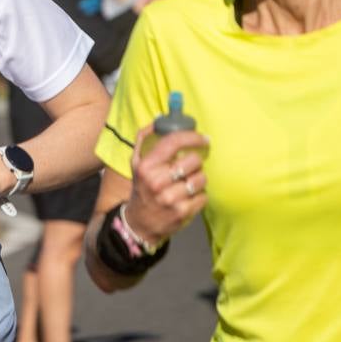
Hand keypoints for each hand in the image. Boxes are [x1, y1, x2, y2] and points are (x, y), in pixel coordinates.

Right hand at [124, 123, 207, 246]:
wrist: (140, 222)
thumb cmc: (142, 187)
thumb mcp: (136, 163)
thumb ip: (144, 139)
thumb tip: (160, 119)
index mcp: (146, 166)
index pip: (173, 142)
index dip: (192, 137)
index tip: (203, 138)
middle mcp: (157, 181)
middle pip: (193, 160)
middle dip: (196, 163)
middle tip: (189, 167)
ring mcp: (170, 197)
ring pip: (201, 178)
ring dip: (199, 180)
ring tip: (188, 183)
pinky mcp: (182, 212)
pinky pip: (204, 196)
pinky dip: (200, 196)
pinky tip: (189, 197)